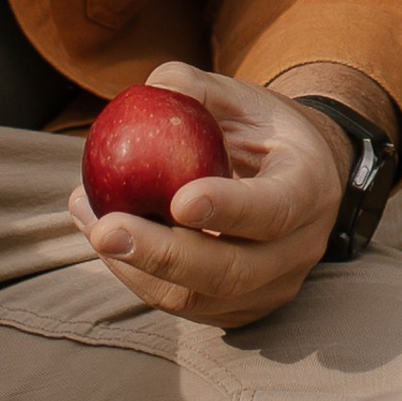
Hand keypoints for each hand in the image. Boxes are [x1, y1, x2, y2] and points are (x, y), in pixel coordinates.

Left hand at [72, 61, 349, 326]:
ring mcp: (271, 288)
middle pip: (232, 272)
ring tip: (92, 224)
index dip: (229, 209)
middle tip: (106, 231)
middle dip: (163, 255)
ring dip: (136, 267)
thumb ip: (194, 90)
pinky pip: (181, 305)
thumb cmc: (258, 130)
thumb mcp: (238, 98)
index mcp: (309, 188)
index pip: (276, 209)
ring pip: (198, 299)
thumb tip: (148, 91)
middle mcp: (299, 248)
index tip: (177, 200)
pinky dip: (135, 276)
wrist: (295, 179)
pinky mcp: (239, 310)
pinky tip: (103, 237)